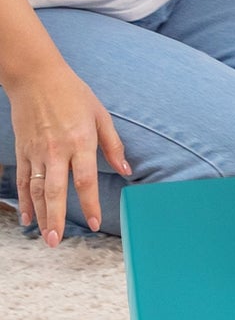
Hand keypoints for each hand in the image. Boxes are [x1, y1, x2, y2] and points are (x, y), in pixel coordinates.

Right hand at [9, 60, 128, 245]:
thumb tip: (126, 170)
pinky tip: (29, 218)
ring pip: (36, 190)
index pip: (85, 180)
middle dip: (57, 218)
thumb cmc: (74, 94)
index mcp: (80, 141)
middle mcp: (56, 150)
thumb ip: (113, 145)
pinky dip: (25, 201)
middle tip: (58, 242)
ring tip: (45, 237)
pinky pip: (22, 180)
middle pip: (55, 190)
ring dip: (40, 215)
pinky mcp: (22, 150)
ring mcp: (36, 152)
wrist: (36, 77)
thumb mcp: (101, 115)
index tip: (95, 223)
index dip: (90, 204)